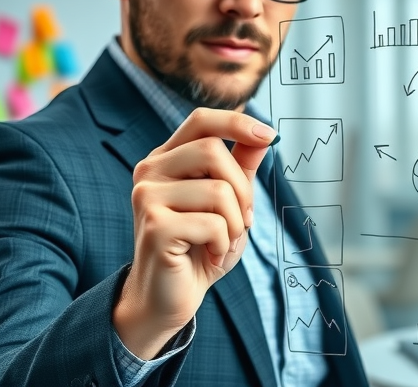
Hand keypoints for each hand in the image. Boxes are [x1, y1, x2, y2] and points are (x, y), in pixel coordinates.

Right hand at [113, 108, 276, 358]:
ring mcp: (147, 197)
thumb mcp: (229, 204)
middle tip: (242, 219)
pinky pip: (213, 223)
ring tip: (221, 240)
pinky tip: (209, 254)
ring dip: (234, 223)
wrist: (170, 297)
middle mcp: (150, 171)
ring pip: (218, 190)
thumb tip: (264, 136)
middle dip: (242, 189)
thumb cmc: (200, 248)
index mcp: (166, 159)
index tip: (270, 136)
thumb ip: (241, 168)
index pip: (201, 121)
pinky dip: (224, 243)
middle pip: (213, 151)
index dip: (236, 122)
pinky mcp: (155, 226)